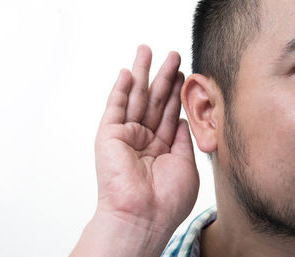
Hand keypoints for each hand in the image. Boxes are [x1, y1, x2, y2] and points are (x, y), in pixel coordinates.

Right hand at [71, 45, 197, 256]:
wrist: (143, 215)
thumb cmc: (166, 200)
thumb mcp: (186, 165)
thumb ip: (184, 139)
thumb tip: (184, 119)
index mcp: (161, 150)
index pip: (169, 114)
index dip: (176, 93)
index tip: (184, 72)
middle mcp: (142, 141)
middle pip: (153, 101)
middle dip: (161, 77)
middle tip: (171, 53)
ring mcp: (125, 137)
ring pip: (135, 99)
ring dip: (141, 74)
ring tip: (147, 51)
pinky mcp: (108, 136)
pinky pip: (115, 108)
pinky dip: (120, 90)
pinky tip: (127, 72)